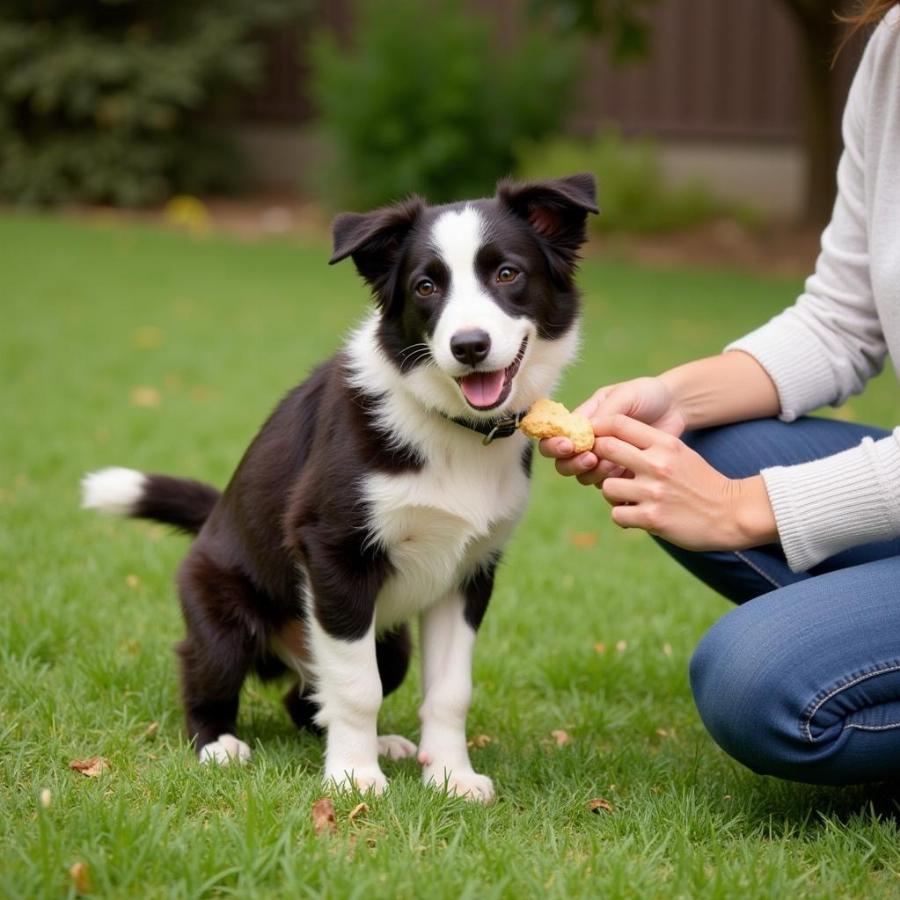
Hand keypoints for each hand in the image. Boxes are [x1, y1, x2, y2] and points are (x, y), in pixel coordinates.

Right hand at [539, 377, 685, 481]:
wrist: (676, 407)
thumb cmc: (646, 394)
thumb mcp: (625, 395)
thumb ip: (605, 414)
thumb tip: (584, 433)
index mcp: (581, 421)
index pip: (553, 437)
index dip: (553, 445)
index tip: (568, 445)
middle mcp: (587, 442)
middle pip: (563, 463)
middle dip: (572, 464)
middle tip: (591, 458)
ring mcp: (604, 460)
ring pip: (583, 477)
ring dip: (593, 473)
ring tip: (613, 463)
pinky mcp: (622, 473)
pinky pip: (608, 487)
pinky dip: (614, 482)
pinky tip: (627, 473)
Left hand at [594, 415, 776, 551]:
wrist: (732, 513)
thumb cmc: (700, 482)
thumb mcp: (679, 453)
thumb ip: (649, 445)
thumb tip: (610, 439)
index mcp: (665, 444)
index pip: (620, 423)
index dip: (599, 429)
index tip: (594, 439)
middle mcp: (658, 464)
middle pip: (606, 448)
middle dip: (597, 458)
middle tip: (601, 468)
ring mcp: (654, 492)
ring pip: (606, 486)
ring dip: (612, 494)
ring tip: (626, 498)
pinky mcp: (653, 518)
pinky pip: (617, 514)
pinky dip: (622, 516)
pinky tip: (635, 515)